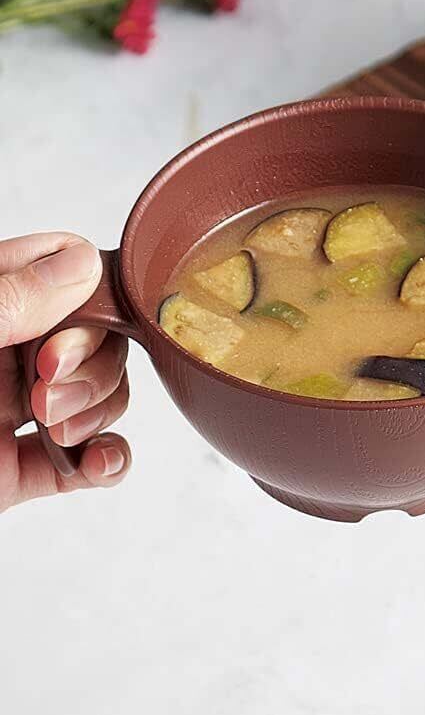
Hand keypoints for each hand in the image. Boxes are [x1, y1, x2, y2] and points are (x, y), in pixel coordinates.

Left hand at [0, 233, 131, 512]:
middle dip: (93, 366)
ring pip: (106, 395)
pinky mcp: (23, 471)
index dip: (91, 297)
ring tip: (54, 429)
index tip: (69, 330)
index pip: (64, 269)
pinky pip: (93, 459)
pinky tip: (93, 464)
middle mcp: (7, 354)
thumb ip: (9, 298)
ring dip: (99, 412)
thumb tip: (83, 260)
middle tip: (45, 388)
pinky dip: (108, 463)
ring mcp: (18, 412)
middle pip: (103, 337)